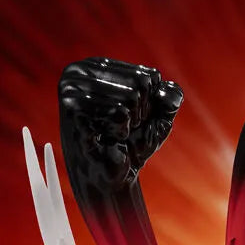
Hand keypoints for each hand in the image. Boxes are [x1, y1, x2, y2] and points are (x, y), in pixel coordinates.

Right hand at [59, 57, 182, 189]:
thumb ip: (170, 98)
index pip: (148, 76)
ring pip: (131, 98)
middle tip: (122, 129)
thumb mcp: (157, 118)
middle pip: (140, 84)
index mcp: (98, 66)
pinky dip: (120, 132)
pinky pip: (119, 114)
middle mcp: (81, 70)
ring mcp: (73, 87)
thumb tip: (171, 90)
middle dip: (140, 114)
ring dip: (129, 124)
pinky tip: (105, 138)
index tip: (132, 119)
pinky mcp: (73, 107)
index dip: (149, 105)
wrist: (113, 178)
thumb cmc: (131, 145)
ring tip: (113, 134)